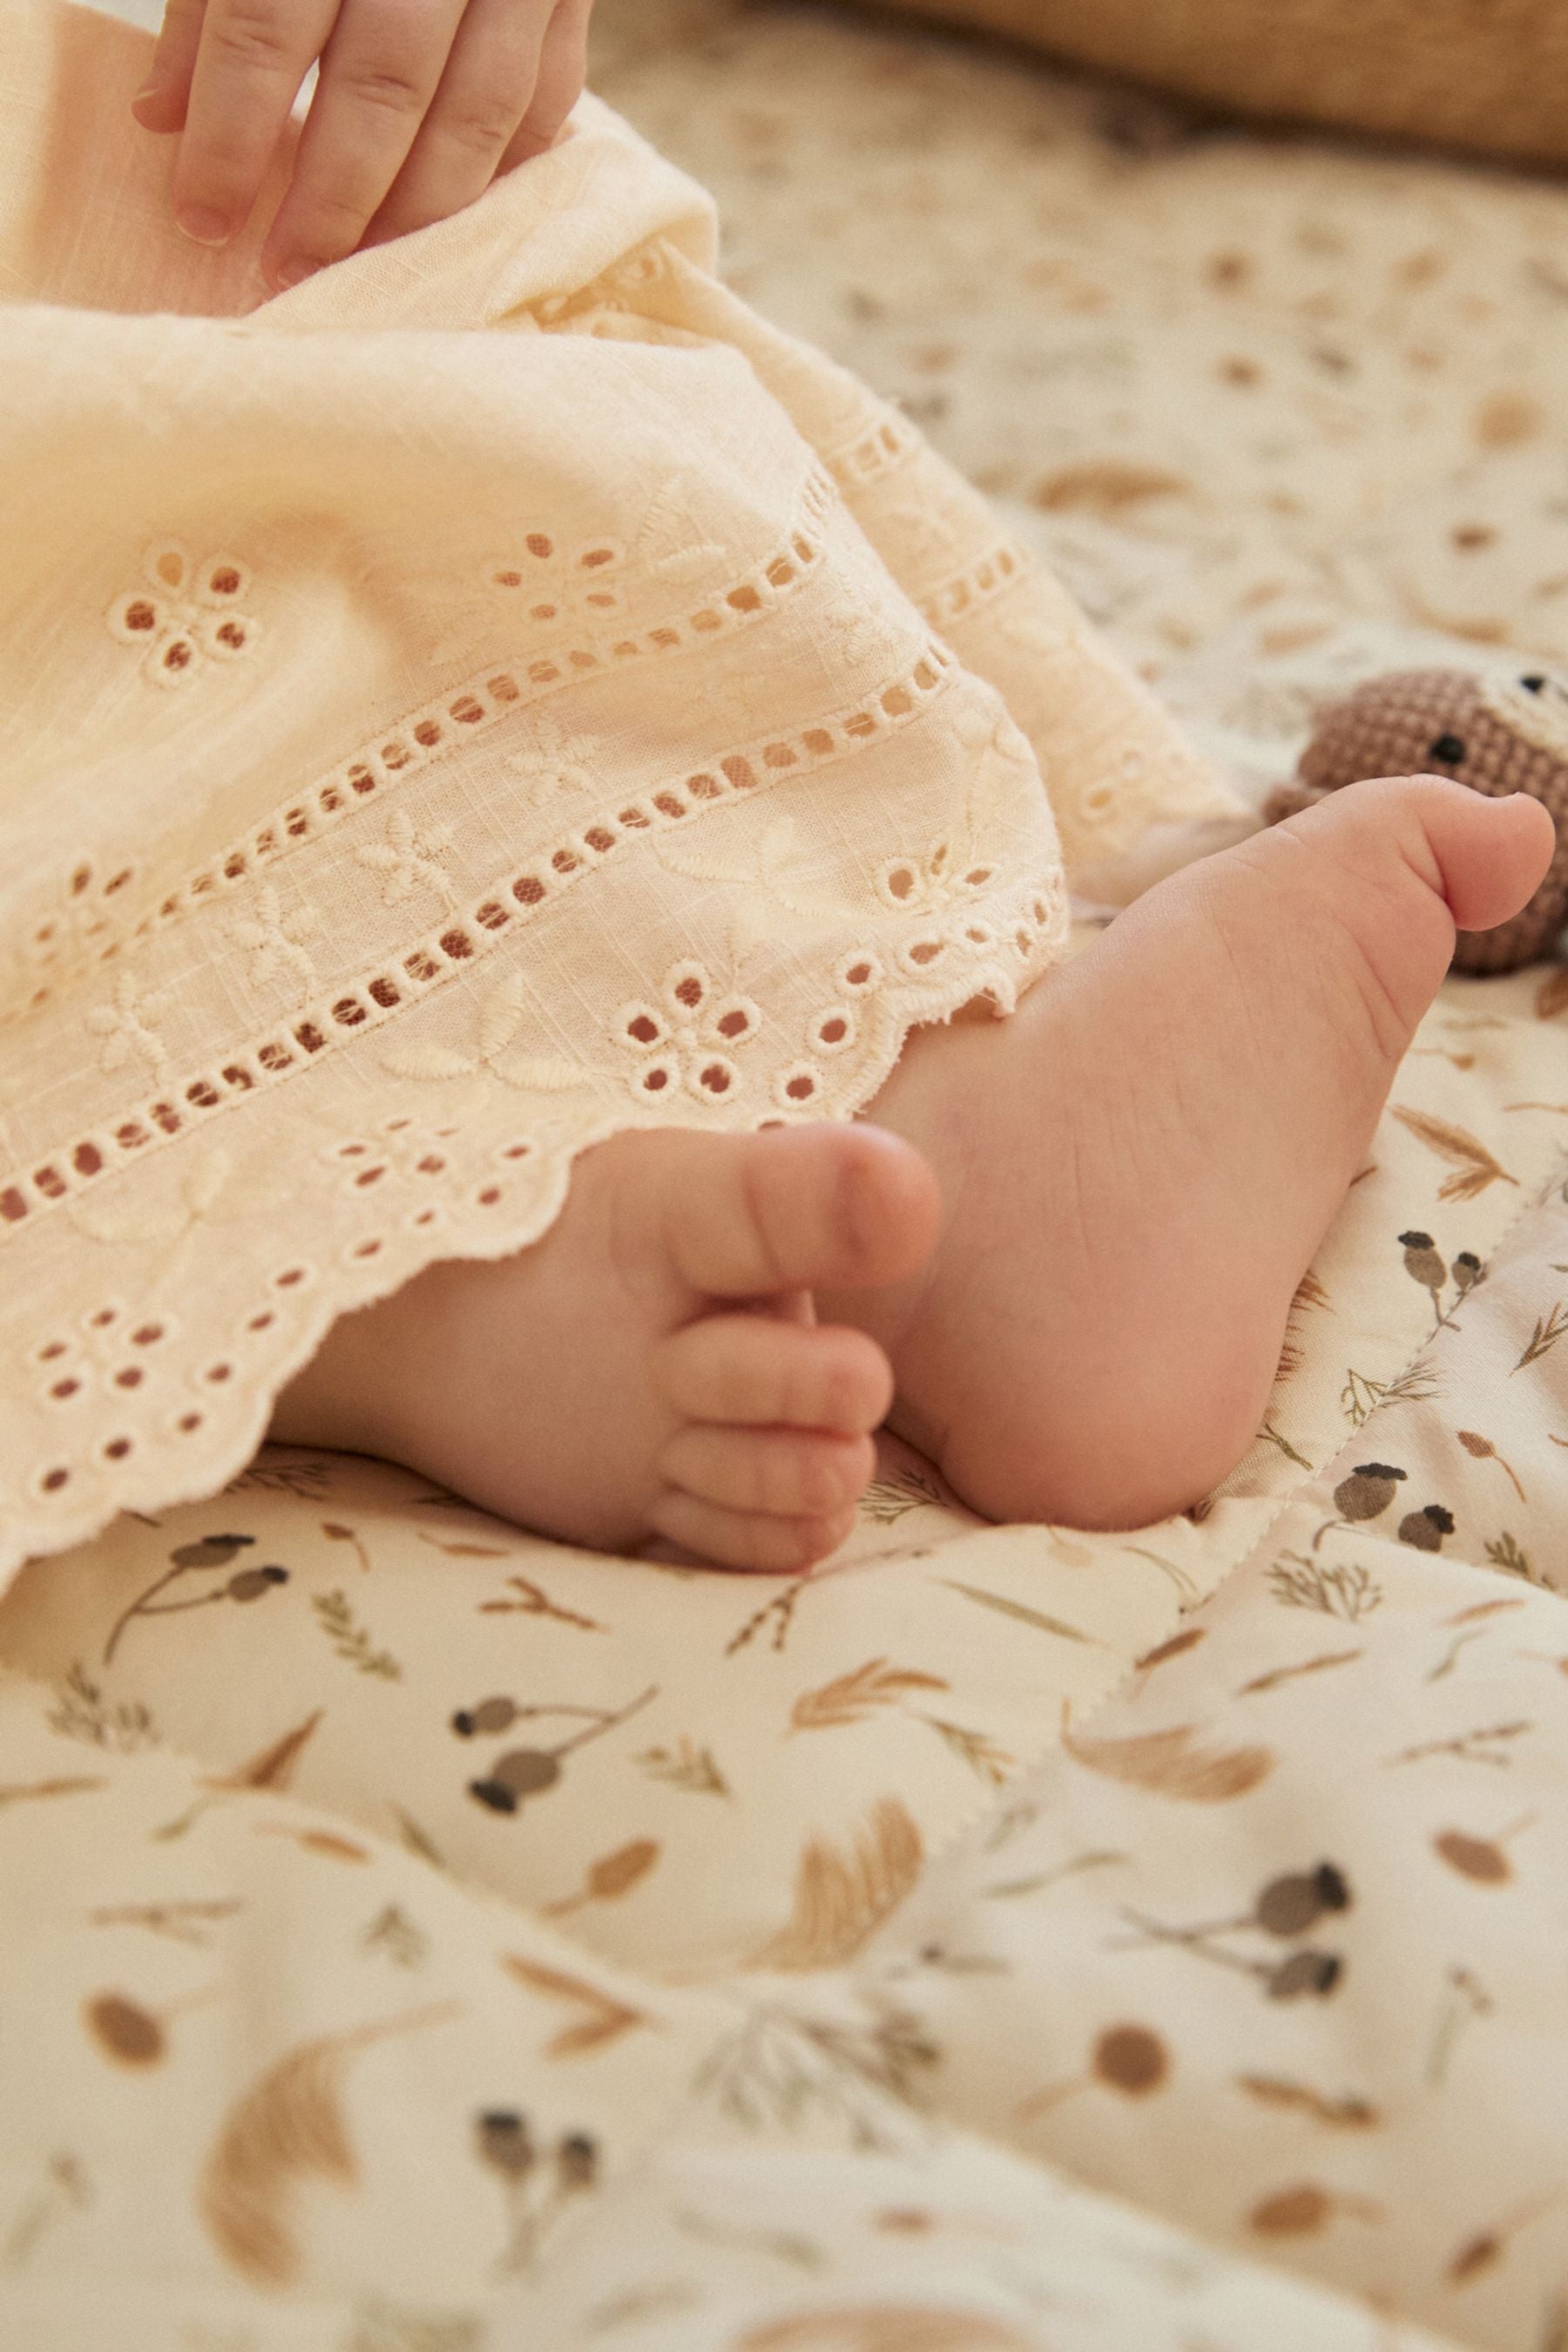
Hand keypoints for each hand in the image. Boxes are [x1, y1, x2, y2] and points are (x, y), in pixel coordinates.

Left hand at [132, 0, 593, 290]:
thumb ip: (208, 6)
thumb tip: (162, 119)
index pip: (267, 31)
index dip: (231, 137)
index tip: (203, 219)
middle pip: (382, 87)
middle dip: (332, 198)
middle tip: (289, 269)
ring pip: (477, 110)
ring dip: (418, 209)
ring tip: (364, 264)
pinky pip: (544, 99)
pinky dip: (497, 172)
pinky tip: (446, 218)